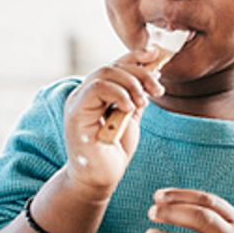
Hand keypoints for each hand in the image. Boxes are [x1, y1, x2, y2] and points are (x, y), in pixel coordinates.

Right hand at [63, 47, 164, 198]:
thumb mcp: (130, 116)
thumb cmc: (113, 150)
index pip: (114, 65)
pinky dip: (118, 94)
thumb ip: (136, 96)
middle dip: (139, 73)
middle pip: (112, 67)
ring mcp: (77, 102)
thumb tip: (152, 73)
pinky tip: (129, 108)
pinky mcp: (76, 114)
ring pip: (104, 74)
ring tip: (142, 103)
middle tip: (157, 89)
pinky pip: (96, 90)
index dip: (134, 55)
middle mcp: (84, 93)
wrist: (100, 178)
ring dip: (130, 84)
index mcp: (96, 92)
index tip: (155, 54)